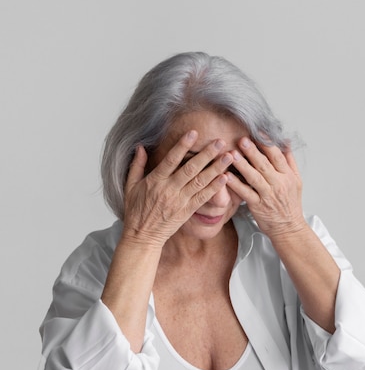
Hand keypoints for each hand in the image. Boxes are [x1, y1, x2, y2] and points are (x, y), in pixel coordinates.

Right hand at [122, 130, 233, 245]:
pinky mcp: (186, 212)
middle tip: (220, 141)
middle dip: (206, 154)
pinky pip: (203, 198)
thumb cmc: (135, 211)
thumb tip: (139, 146)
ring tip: (228, 157)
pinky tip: (225, 179)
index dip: (182, 146)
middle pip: (190, 169)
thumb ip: (136, 165)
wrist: (142, 236)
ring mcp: (179, 201)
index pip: (171, 159)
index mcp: (155, 181)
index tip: (194, 133)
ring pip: (200, 182)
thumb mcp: (130, 186)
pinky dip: (214, 188)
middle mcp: (169, 190)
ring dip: (216, 168)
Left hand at [226, 138, 306, 238]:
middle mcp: (278, 184)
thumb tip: (285, 142)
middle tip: (241, 139)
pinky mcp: (258, 206)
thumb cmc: (290, 204)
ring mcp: (268, 195)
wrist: (289, 228)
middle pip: (265, 164)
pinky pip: (245, 193)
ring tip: (231, 154)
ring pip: (254, 177)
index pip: (277, 156)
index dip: (267, 143)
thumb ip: (290, 161)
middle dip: (252, 151)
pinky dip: (235, 184)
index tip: (257, 132)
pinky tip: (226, 176)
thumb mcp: (296, 181)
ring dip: (242, 165)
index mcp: (288, 176)